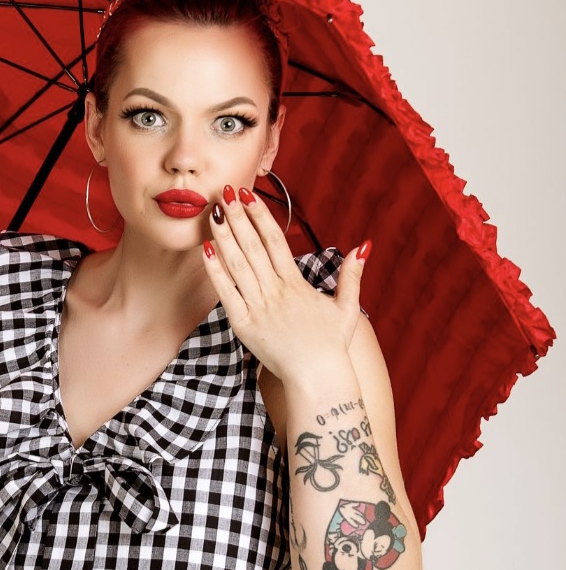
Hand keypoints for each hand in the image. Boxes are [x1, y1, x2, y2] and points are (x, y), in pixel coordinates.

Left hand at [202, 185, 369, 383]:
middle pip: (253, 246)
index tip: (250, 195)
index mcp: (296, 284)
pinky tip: (205, 249)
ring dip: (224, 236)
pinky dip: (215, 270)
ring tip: (213, 212)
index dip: (261, 215)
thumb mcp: (347, 307)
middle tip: (225, 191)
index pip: (275, 240)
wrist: (317, 378)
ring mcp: (258, 307)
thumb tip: (363, 246)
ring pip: (238, 264)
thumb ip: (352, 275)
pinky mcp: (243, 325)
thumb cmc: (331, 345)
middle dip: (238, 217)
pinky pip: (226, 292)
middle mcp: (275, 291)